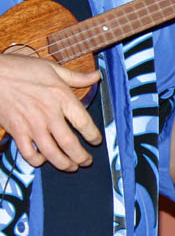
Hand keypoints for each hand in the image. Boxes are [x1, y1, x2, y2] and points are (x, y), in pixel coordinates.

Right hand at [0, 53, 101, 169]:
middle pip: (70, 144)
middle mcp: (49, 114)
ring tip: (71, 166)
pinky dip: (37, 161)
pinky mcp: (16, 131)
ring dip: (64, 164)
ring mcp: (32, 125)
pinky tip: (43, 159)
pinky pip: (29, 153)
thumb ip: (76, 76)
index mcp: (61, 97)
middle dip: (82, 157)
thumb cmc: (20, 68)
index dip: (94, 136)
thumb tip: (97, 76)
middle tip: (86, 161)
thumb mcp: (51, 68)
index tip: (96, 141)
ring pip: (52, 153)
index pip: (84, 123)